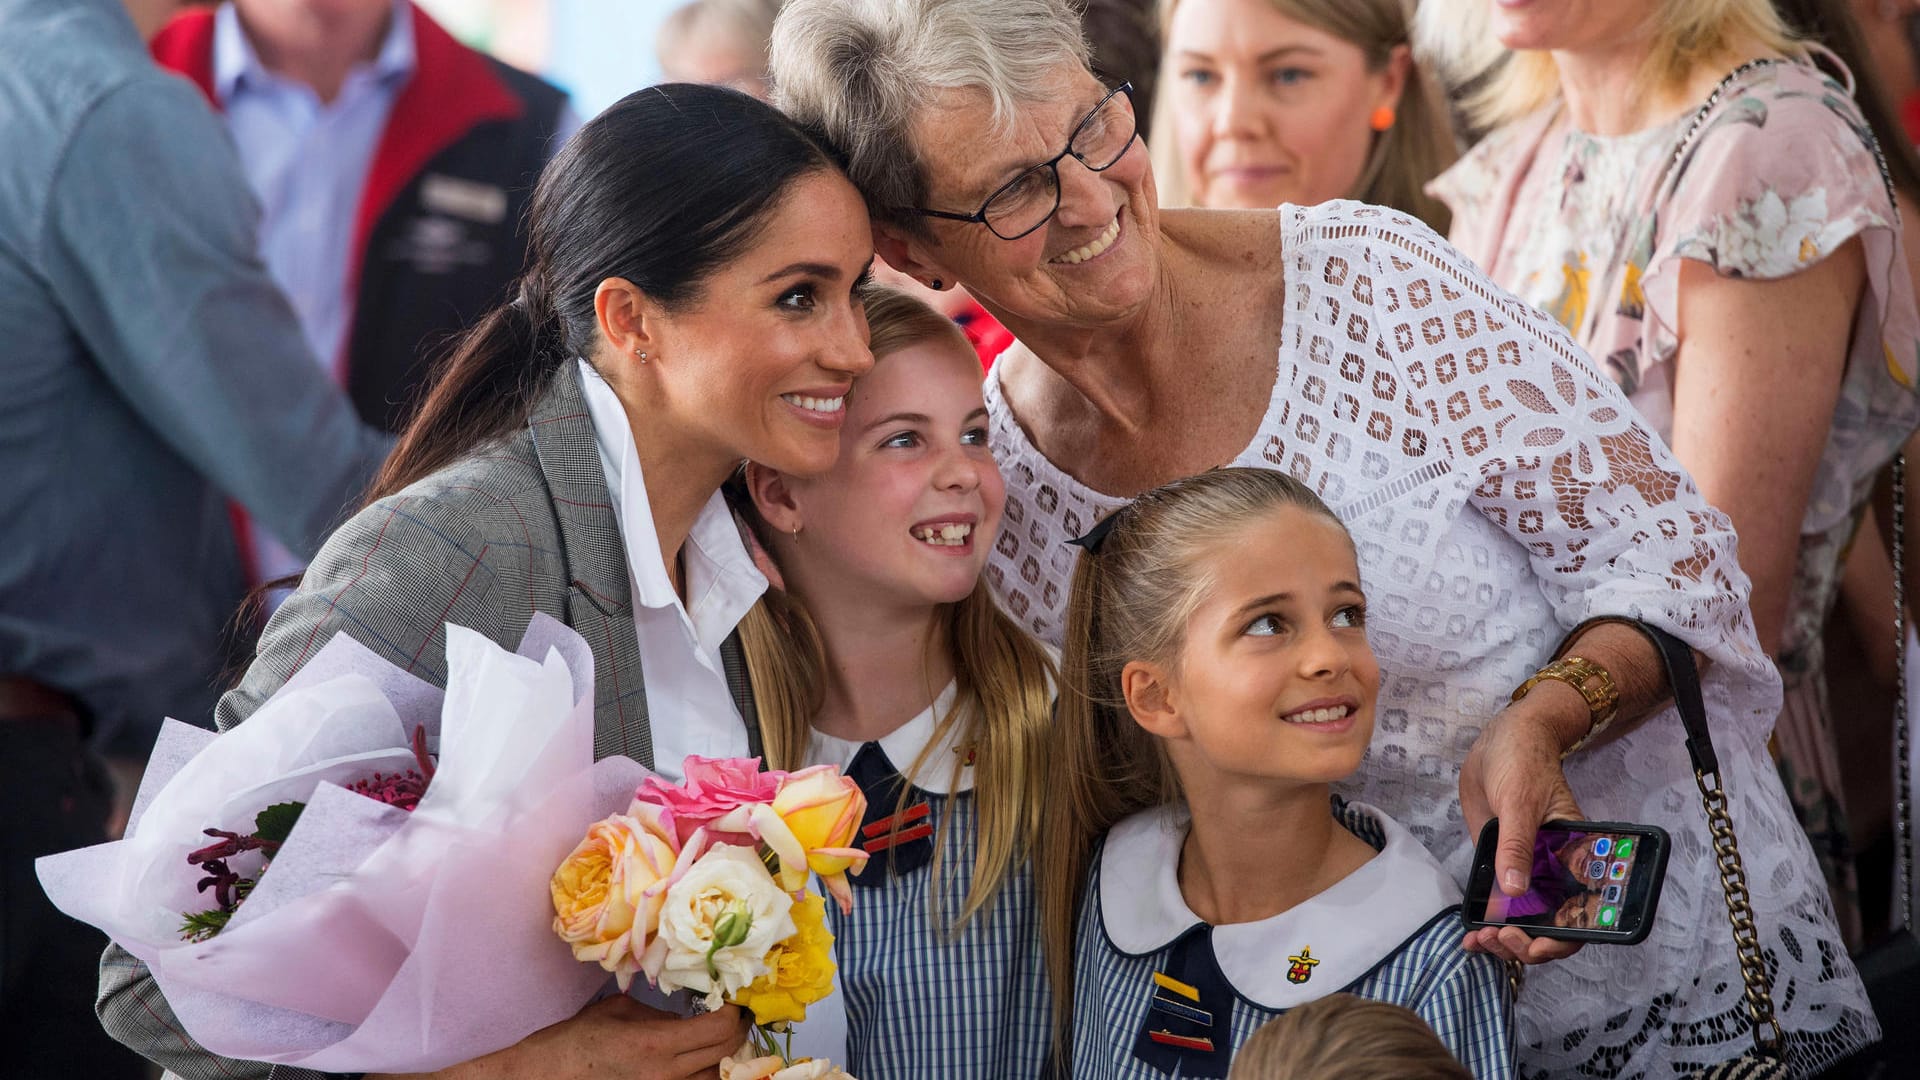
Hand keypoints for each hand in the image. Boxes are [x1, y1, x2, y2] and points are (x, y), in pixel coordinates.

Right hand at [370, 997, 751, 1079]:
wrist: (540, 1079)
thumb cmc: (573, 1044)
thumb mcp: (616, 1012)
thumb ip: (658, 1014)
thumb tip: (688, 1013)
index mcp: (657, 1047)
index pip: (722, 1031)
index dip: (737, 1014)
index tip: (738, 1002)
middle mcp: (666, 1078)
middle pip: (728, 1057)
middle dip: (736, 1035)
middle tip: (734, 1019)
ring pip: (715, 1079)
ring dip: (721, 1060)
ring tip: (713, 1044)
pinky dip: (699, 1076)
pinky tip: (692, 1064)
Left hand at [1459, 696, 1586, 965]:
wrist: (1499, 738)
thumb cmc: (1524, 763)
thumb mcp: (1520, 803)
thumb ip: (1516, 846)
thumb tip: (1515, 891)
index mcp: (1575, 858)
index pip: (1579, 914)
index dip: (1560, 940)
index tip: (1531, 945)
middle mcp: (1553, 870)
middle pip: (1547, 926)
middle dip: (1523, 945)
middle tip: (1495, 940)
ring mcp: (1525, 868)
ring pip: (1521, 920)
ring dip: (1502, 940)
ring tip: (1478, 942)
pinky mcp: (1499, 861)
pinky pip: (1498, 902)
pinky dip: (1486, 923)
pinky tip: (1470, 934)